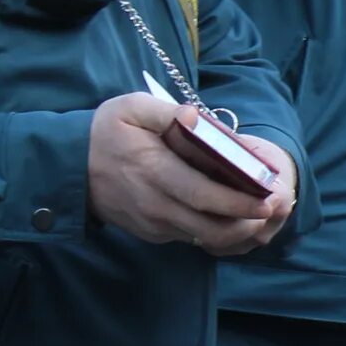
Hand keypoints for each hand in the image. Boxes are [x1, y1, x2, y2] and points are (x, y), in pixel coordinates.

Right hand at [86, 94, 295, 252]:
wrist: (70, 167)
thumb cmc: (105, 132)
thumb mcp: (132, 108)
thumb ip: (169, 112)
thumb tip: (200, 118)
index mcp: (153, 172)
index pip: (204, 195)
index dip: (239, 201)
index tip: (267, 197)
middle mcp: (154, 205)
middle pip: (210, 225)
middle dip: (247, 221)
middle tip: (275, 208)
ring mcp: (153, 224)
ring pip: (203, 238)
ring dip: (236, 231)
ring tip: (261, 215)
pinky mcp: (152, 233)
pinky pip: (190, 238)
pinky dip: (216, 233)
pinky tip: (234, 218)